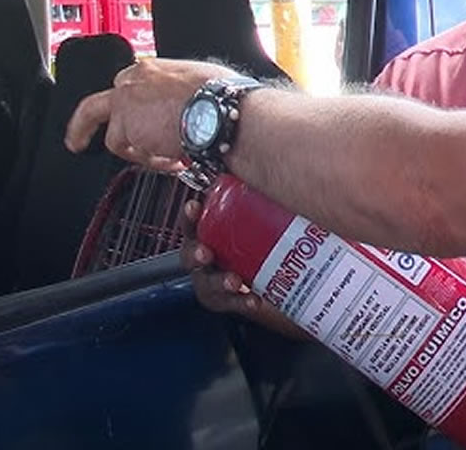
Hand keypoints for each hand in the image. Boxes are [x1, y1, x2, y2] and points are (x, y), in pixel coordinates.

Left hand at [65, 58, 238, 168]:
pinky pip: (130, 153)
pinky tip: (171, 161)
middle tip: (77, 142)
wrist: (219, 110)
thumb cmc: (221, 95)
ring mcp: (125, 107)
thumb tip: (195, 101)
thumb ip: (184, 88)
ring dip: (138, 152)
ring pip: (115, 137)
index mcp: (150, 69)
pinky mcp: (125, 130)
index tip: (133, 119)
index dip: (131, 107)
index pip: (127, 87)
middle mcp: (131, 83)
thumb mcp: (202, 78)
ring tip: (164, 159)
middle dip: (84, 126)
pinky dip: (149, 162)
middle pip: (96, 106)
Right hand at [179, 198, 308, 338]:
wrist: (264, 273)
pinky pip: (229, 303)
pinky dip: (242, 301)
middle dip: (195, 253)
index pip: (192, 221)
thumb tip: (276, 162)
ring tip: (234, 280)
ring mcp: (210, 279)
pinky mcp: (223, 300)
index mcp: (206, 231)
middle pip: (189, 254)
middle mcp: (203, 255)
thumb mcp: (251, 215)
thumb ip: (254, 193)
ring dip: (220, 280)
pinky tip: (255, 298)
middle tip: (205, 252)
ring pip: (207, 282)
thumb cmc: (254, 237)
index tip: (194, 206)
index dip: (190, 215)